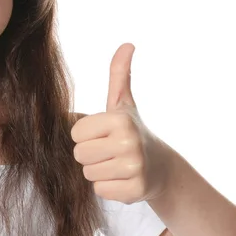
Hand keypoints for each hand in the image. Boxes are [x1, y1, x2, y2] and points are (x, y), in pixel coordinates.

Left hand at [71, 43, 170, 203]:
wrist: (160, 167)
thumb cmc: (131, 131)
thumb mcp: (123, 102)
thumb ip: (119, 73)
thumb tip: (127, 44)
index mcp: (119, 119)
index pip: (75, 132)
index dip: (86, 135)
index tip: (103, 133)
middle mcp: (128, 142)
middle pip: (79, 154)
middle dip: (90, 154)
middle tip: (110, 151)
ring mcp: (134, 168)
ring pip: (88, 174)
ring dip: (98, 171)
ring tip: (116, 164)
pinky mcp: (135, 191)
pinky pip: (100, 191)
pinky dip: (108, 188)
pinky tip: (123, 179)